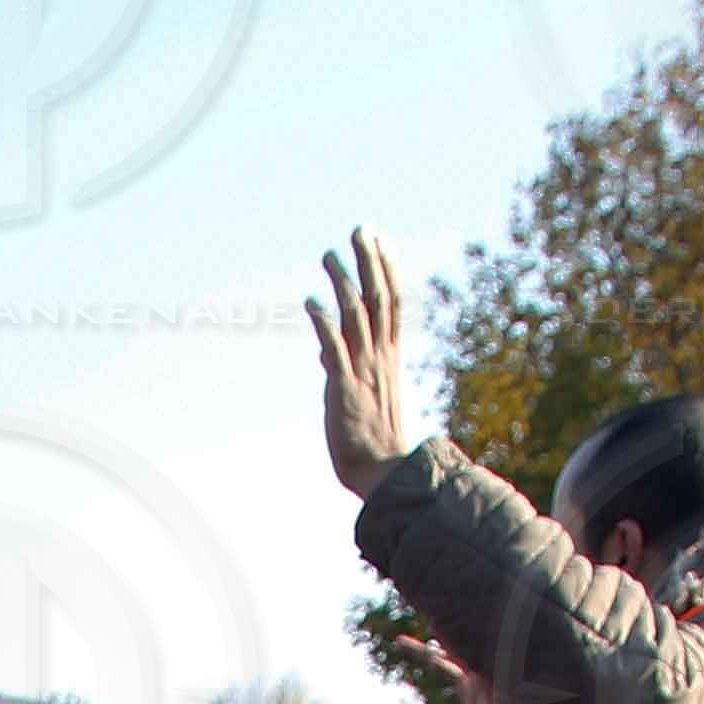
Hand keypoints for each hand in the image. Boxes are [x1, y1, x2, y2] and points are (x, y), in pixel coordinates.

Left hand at [310, 229, 418, 501]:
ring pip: (357, 317)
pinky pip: (335, 350)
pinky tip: (312, 301)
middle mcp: (379, 358)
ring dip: (343, 284)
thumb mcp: (362, 396)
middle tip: (360, 229)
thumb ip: (346, 368)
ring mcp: (363, 372)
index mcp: (388, 357)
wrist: (383, 475)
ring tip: (329, 255)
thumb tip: (323, 353)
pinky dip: (324, 324)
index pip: (392, 303)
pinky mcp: (344, 390)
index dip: (386, 269)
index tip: (379, 240)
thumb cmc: (372, 440)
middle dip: (370, 262)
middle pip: (379, 299)